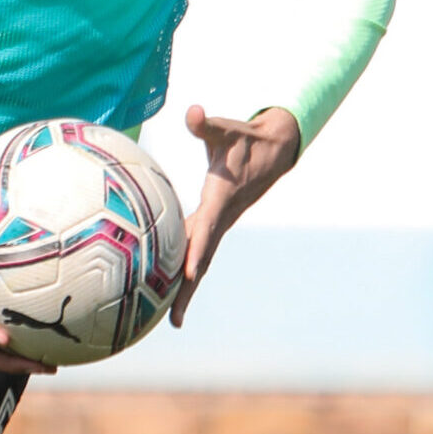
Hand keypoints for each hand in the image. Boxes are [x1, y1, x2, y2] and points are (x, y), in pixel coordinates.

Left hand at [172, 105, 300, 326]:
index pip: (205, 233)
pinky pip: (191, 247)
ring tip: (166, 317)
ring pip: (197, 259)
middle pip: (200, 260)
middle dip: (187, 290)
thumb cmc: (245, 138)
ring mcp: (216, 223)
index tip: (186, 277)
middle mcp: (219, 219)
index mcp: (221, 202)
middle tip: (173, 321)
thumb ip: (206, 124)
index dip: (195, 254)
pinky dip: (179, 266)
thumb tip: (192, 112)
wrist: (273, 150)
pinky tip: (159, 280)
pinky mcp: (211, 220)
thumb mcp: (227, 129)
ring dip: (183, 286)